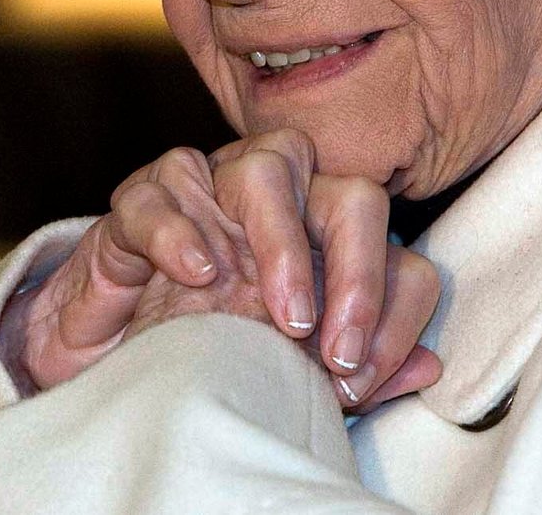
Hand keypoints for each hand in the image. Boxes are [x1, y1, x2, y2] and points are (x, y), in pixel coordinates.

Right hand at [0, 130, 441, 409]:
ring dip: (284, 242)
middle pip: (349, 193)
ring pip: (267, 166)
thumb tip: (429, 368)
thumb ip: (360, 371)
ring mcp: (214, 190)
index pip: (394, 250)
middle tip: (333, 343)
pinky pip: (169, 183)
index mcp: (328, 241)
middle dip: (357, 270)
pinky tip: (198, 273)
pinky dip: (187, 226)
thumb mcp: (290, 374)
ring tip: (283, 313)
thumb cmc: (210, 351)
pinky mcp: (143, 198)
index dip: (391, 310)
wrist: (111, 360)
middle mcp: (283, 203)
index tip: (359, 375)